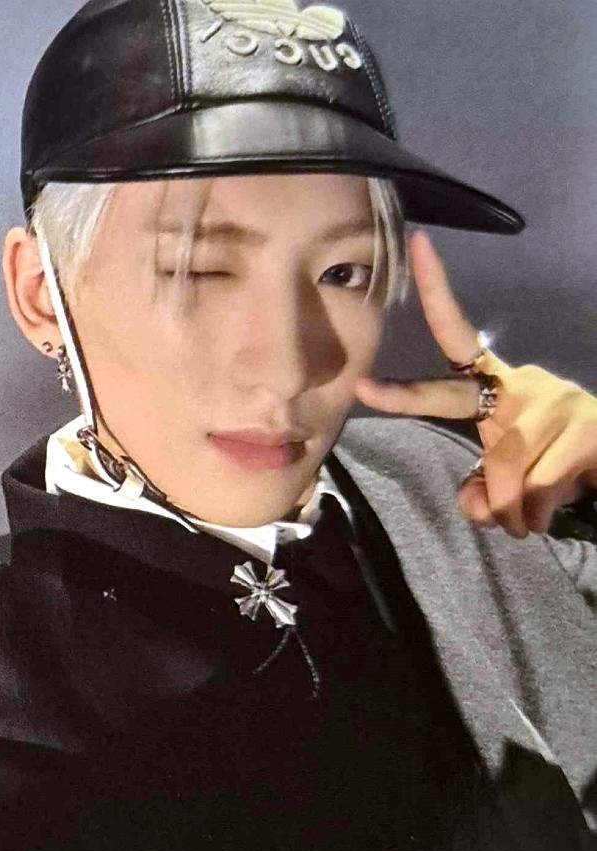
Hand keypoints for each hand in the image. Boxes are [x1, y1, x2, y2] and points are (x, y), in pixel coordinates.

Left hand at [355, 231, 596, 538]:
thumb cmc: (557, 465)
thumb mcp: (511, 482)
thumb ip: (483, 490)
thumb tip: (475, 503)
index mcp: (498, 384)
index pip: (460, 336)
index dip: (437, 294)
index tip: (416, 245)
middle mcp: (521, 384)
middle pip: (456, 400)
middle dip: (405, 395)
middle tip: (363, 388)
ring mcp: (553, 404)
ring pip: (499, 474)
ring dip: (509, 513)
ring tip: (527, 517)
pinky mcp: (583, 431)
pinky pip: (532, 493)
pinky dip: (532, 519)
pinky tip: (546, 513)